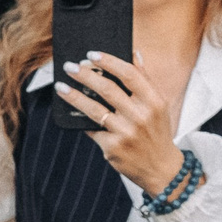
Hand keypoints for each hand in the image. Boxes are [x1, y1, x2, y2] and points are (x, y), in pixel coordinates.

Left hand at [54, 50, 185, 196]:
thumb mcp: (158, 106)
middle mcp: (140, 116)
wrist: (160, 169)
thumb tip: (134, 52)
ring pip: (94, 109)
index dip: (109, 61)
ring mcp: (125, 132)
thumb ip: (145, 79)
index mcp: (153, 101)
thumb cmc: (157, 132)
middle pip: (107, 89)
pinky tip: (71, 112)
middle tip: (70, 67)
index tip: (92, 55)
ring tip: (61, 87)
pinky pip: (91, 129)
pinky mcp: (112, 147)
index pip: (129, 74)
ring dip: (74, 96)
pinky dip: (81, 120)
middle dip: (85, 75)